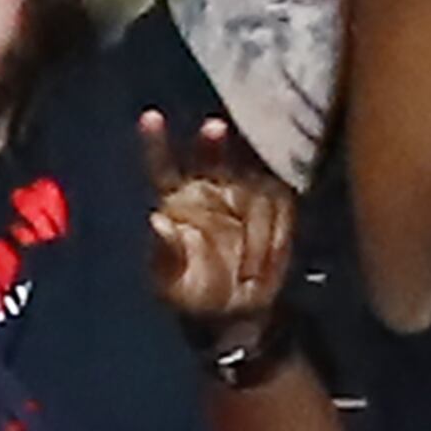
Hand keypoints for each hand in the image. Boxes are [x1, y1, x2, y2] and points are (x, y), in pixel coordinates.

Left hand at [142, 111, 297, 341]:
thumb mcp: (171, 282)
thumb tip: (155, 222)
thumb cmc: (192, 294)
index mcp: (175, 201)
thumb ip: (164, 252)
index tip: (150, 116)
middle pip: (211, 155)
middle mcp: (209, 188)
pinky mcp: (275, 207)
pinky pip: (280, 205)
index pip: (163, 166)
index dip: (156, 142)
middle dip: (212, 141)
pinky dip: (275, 229)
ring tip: (248, 266)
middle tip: (213, 127)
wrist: (234, 314)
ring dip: (252, 213)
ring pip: (251, 182)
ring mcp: (244, 194)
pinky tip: (265, 260)